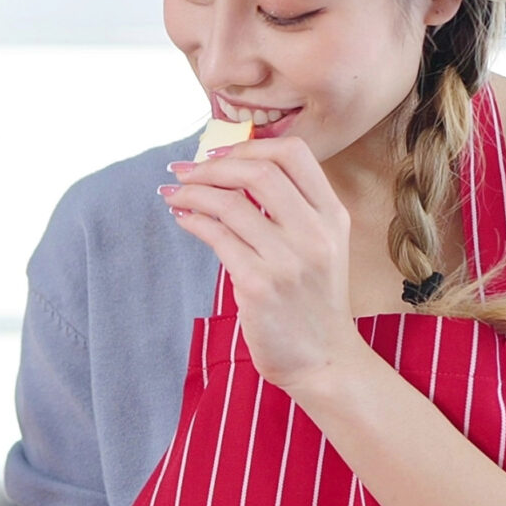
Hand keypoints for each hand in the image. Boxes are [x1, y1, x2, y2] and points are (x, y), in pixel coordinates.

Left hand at [162, 137, 363, 392]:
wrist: (322, 360)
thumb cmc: (312, 301)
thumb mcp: (321, 246)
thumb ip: (292, 209)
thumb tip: (231, 171)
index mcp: (332, 215)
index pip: (294, 153)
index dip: (249, 145)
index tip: (217, 156)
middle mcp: (315, 232)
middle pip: (259, 171)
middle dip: (212, 167)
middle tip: (183, 172)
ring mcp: (288, 260)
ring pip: (230, 202)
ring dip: (192, 193)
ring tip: (173, 195)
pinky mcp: (260, 285)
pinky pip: (217, 237)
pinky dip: (193, 221)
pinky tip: (182, 219)